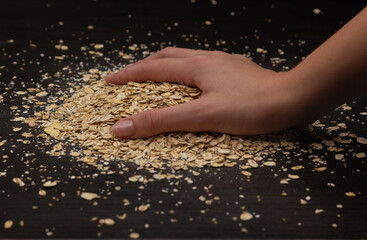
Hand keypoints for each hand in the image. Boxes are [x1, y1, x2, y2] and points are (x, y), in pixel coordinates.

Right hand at [105, 47, 301, 137]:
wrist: (295, 98)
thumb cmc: (252, 107)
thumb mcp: (202, 116)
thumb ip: (162, 121)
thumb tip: (122, 127)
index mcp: (196, 66)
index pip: (151, 68)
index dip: (128, 75)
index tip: (108, 80)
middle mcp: (208, 60)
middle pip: (167, 57)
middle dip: (144, 66)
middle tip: (129, 77)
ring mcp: (224, 64)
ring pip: (186, 59)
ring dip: (166, 66)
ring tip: (156, 76)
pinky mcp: (237, 72)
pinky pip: (204, 66)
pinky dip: (188, 72)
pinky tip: (195, 82)